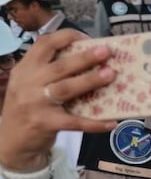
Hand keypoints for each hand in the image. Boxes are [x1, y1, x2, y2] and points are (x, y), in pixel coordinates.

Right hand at [0, 29, 115, 171]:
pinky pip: (75, 122)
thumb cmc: (28, 107)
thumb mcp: (29, 84)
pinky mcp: (46, 124)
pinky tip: (111, 122)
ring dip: (90, 81)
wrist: (11, 141)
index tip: (88, 38)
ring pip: (66, 89)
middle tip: (106, 51)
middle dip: (84, 57)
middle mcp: (29, 83)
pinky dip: (94, 123)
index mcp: (26, 68)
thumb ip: (49, 71)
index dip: (67, 37)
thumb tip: (90, 59)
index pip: (44, 44)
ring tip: (110, 75)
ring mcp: (36, 103)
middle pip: (60, 66)